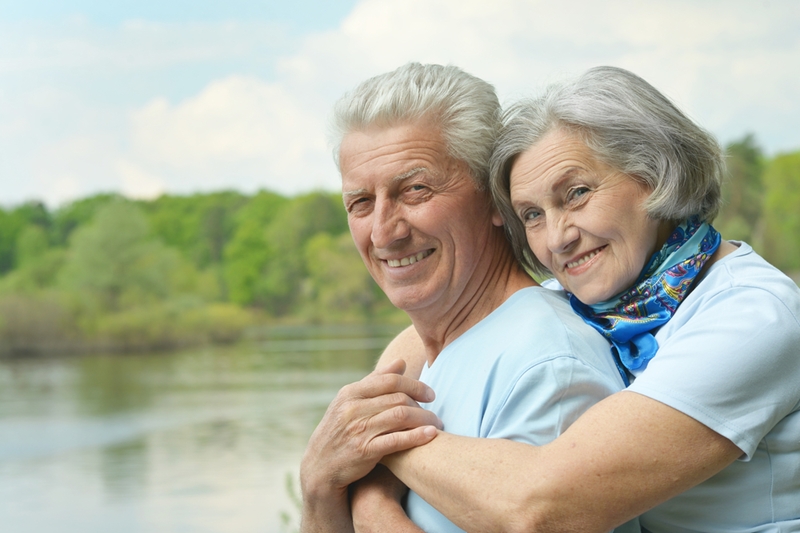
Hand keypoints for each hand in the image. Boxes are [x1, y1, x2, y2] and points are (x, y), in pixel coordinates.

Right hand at [300, 359, 440, 531]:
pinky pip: (397, 440)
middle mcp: (353, 408)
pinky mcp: (364, 451)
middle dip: (422, 405)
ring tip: (437, 424)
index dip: (415, 385)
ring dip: (424, 419)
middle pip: (398, 398)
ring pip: (400, 416)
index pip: (390, 380)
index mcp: (350, 393)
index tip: (430, 394)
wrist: (320, 466)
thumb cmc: (341, 430)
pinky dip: (417, 436)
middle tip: (435, 412)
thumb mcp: (351, 402)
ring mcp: (358, 429)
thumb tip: (401, 361)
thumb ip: (376, 381)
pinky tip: (431, 435)